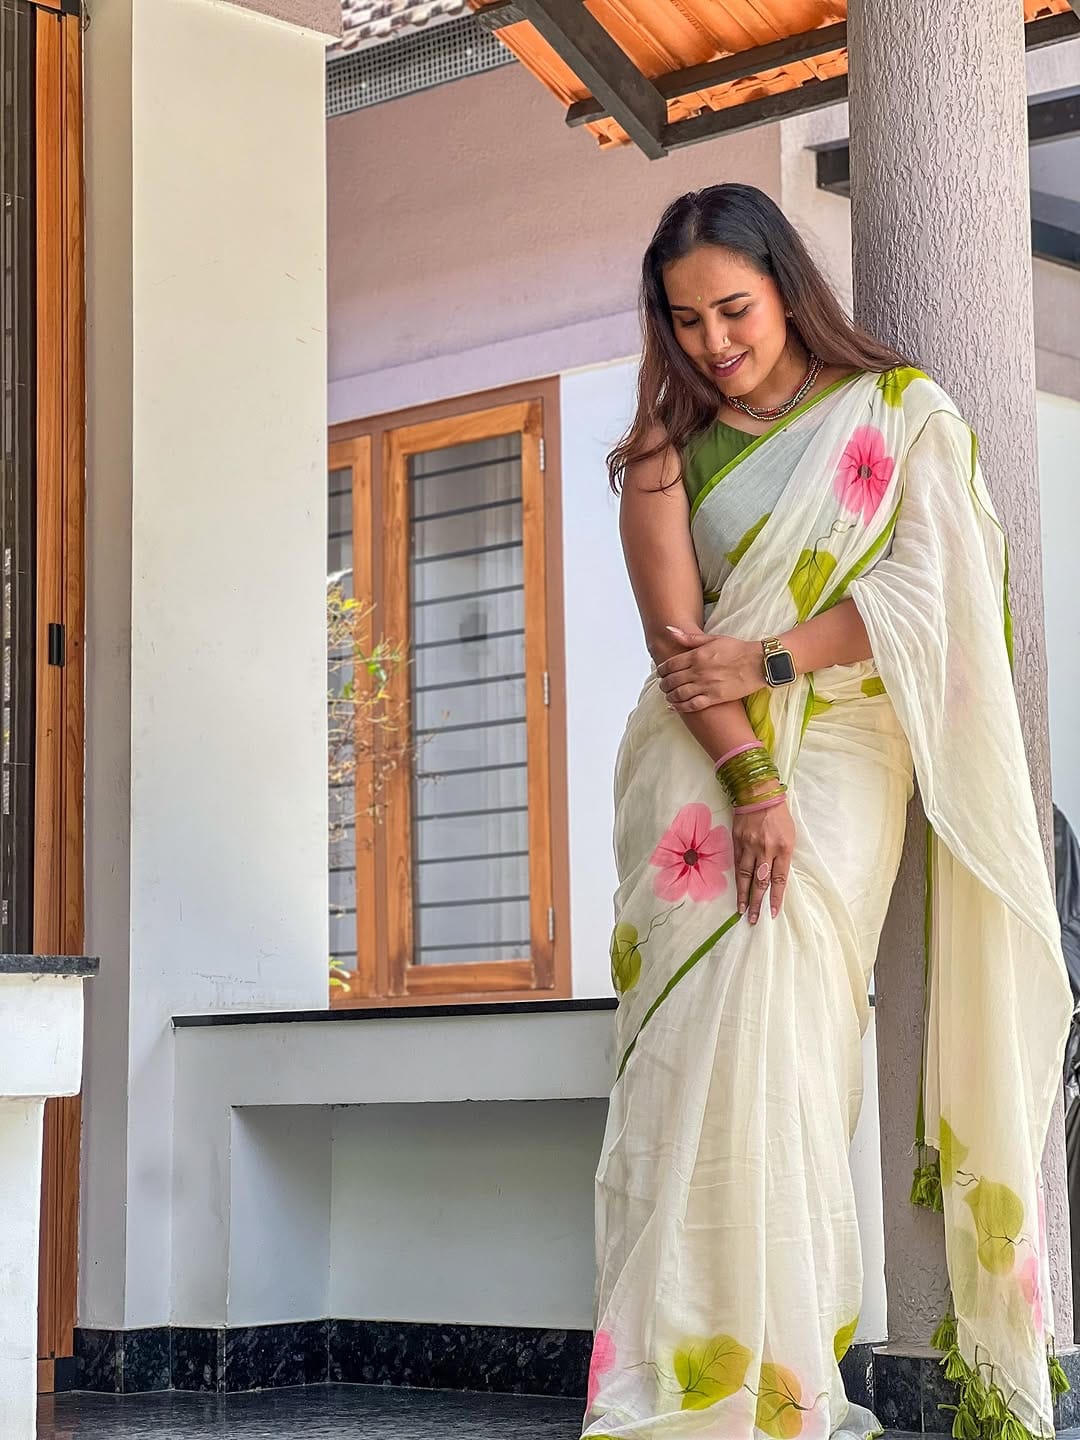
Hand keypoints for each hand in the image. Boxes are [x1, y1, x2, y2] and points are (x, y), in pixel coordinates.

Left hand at [657, 626, 761, 710]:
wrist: (759, 663)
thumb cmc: (737, 649)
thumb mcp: (713, 638)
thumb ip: (689, 637)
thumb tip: (668, 629)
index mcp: (697, 655)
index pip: (670, 665)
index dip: (661, 670)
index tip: (660, 672)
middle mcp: (698, 671)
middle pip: (671, 680)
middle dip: (663, 684)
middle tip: (663, 685)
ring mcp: (706, 685)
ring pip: (678, 694)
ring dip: (669, 695)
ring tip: (668, 695)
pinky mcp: (714, 698)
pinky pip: (692, 705)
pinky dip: (680, 707)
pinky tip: (674, 706)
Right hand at [733, 800, 794, 923]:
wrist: (757, 794)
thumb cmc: (778, 815)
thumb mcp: (789, 835)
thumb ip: (783, 855)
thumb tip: (777, 876)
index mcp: (783, 848)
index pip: (779, 879)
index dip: (776, 898)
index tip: (773, 913)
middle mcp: (765, 849)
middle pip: (761, 882)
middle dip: (758, 903)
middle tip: (754, 919)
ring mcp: (749, 846)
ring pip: (745, 876)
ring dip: (744, 896)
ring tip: (742, 911)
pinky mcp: (737, 842)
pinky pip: (737, 865)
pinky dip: (737, 880)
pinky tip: (737, 890)